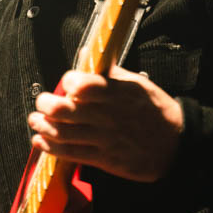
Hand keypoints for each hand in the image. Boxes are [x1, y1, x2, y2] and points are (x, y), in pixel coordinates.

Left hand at [27, 65, 183, 181]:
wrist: (175, 144)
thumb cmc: (155, 110)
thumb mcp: (137, 84)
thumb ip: (109, 72)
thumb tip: (86, 53)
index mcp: (118, 93)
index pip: (84, 85)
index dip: (69, 81)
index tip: (67, 82)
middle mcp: (109, 115)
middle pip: (65, 110)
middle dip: (47, 104)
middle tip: (43, 101)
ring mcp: (105, 139)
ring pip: (63, 133)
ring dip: (43, 126)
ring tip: (36, 120)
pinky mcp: (103, 159)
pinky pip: (70, 153)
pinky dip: (50, 147)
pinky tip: (41, 140)